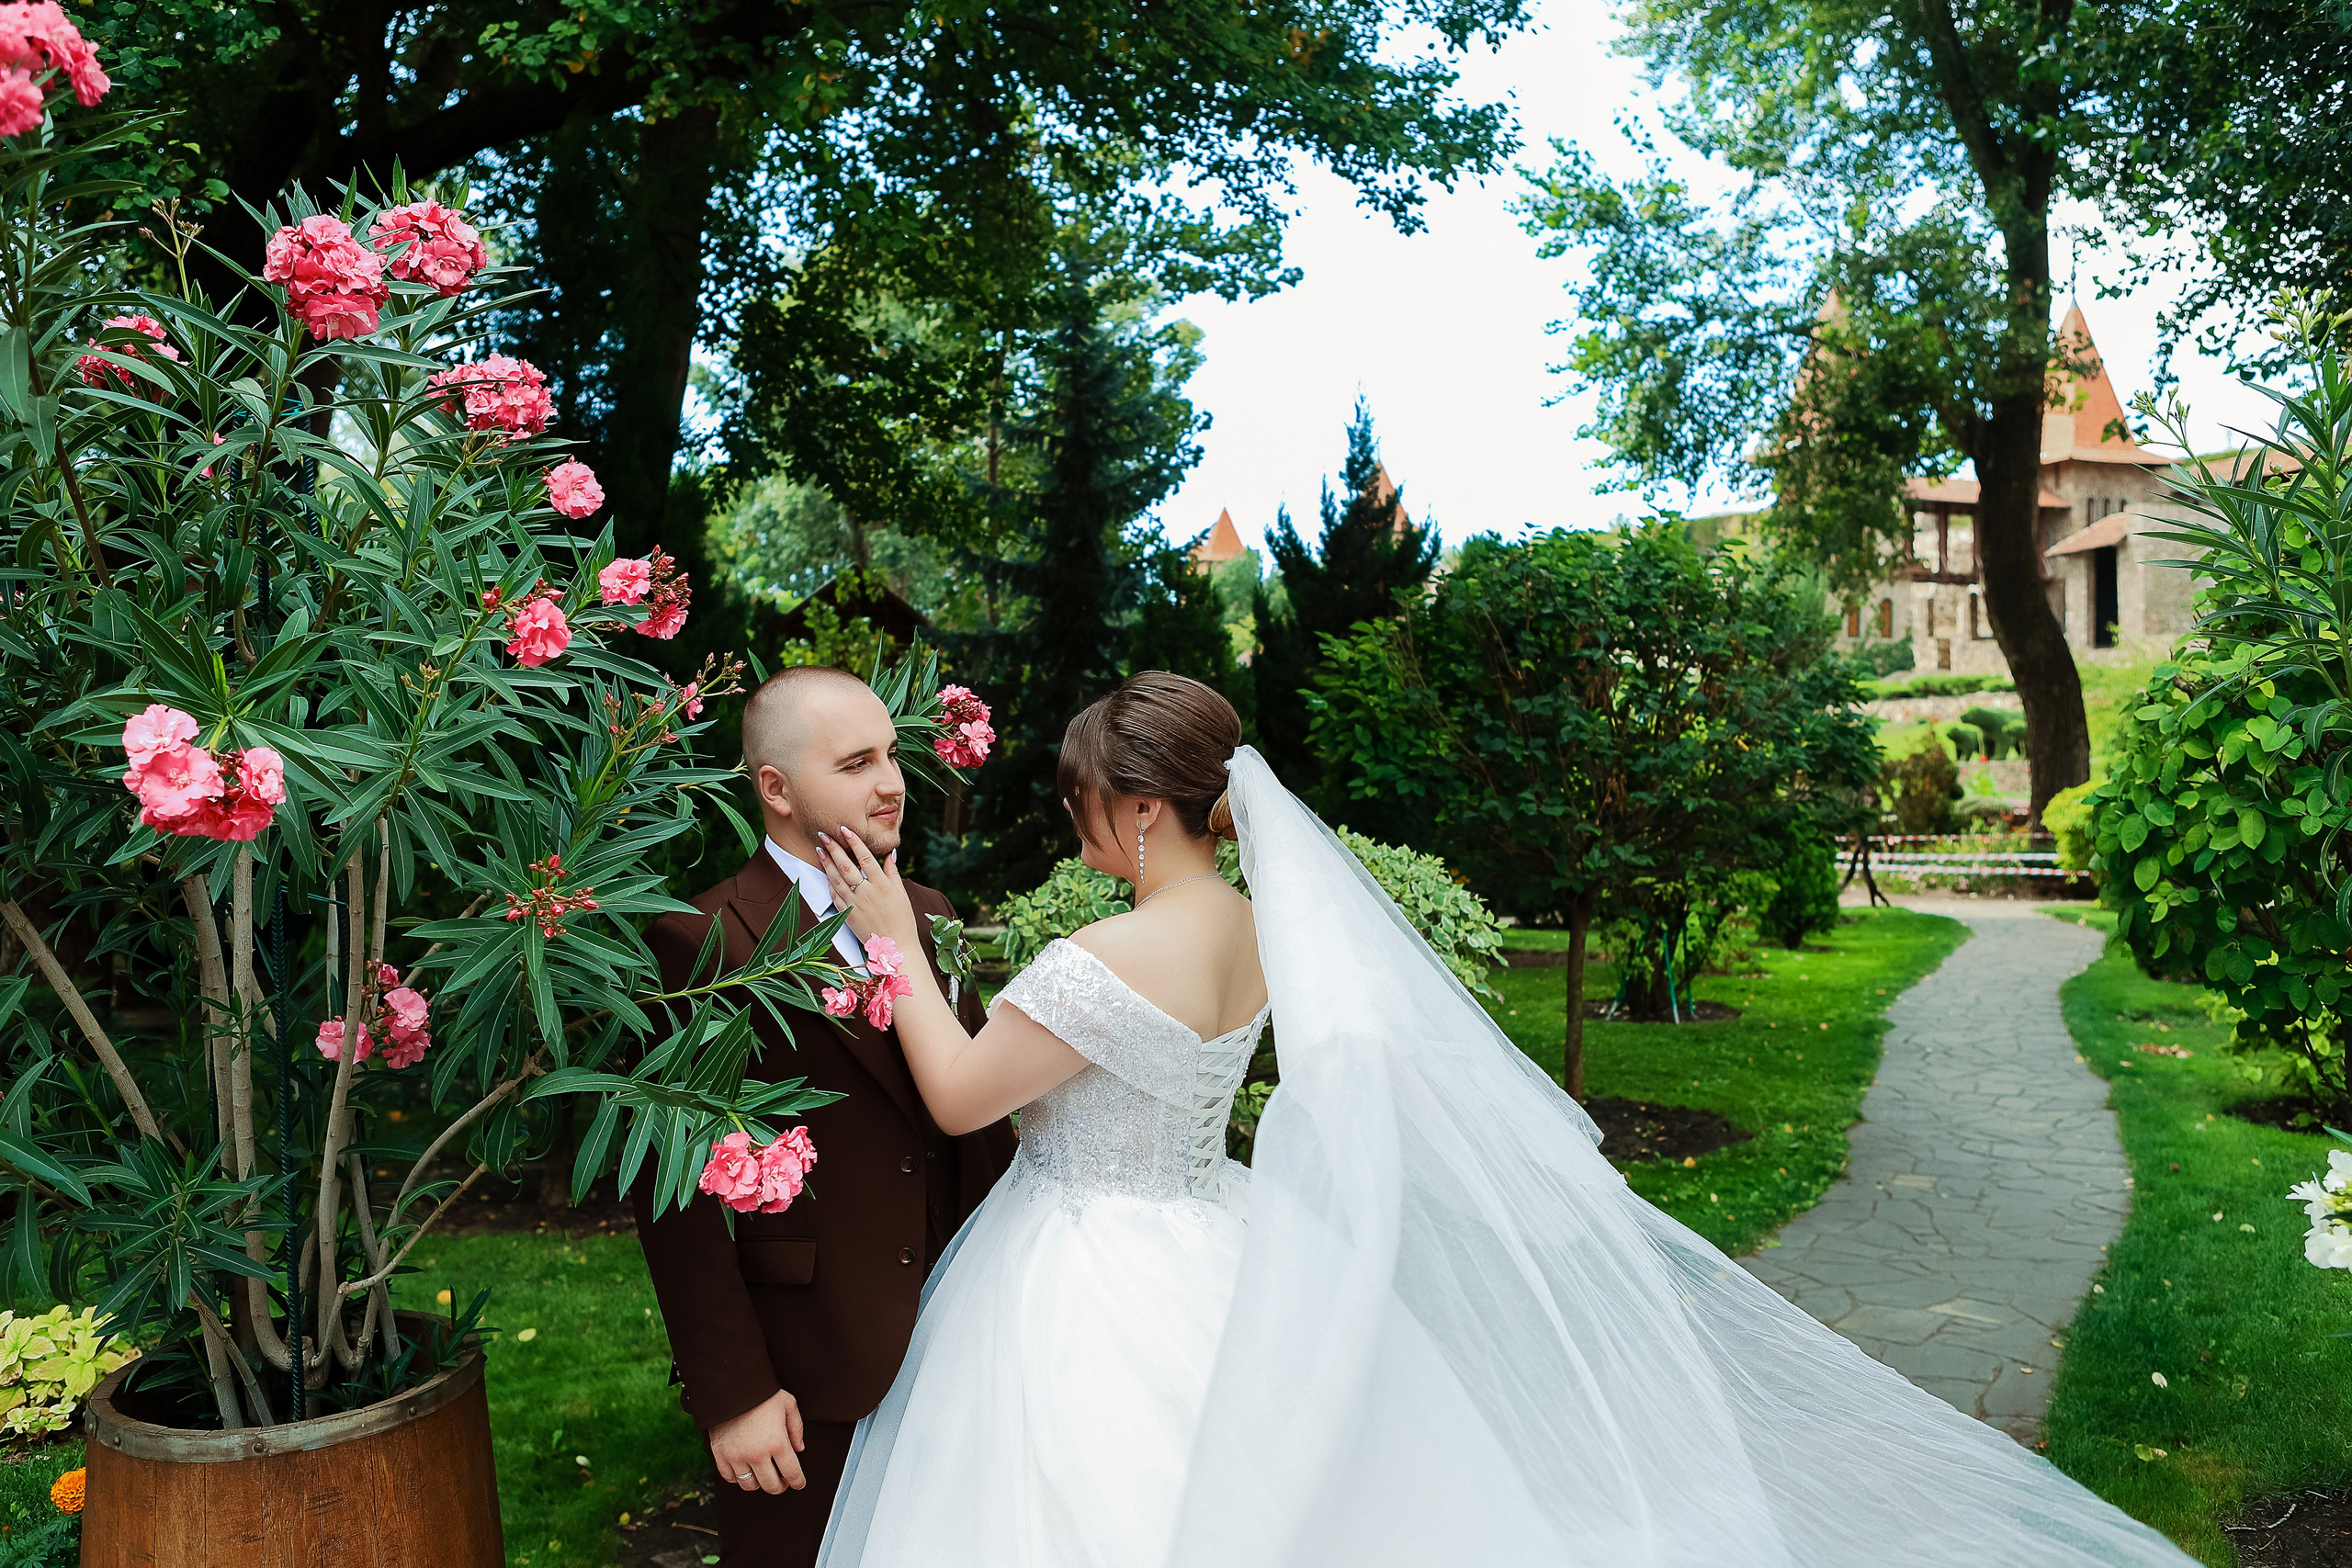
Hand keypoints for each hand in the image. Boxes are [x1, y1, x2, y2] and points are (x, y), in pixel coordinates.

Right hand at [708, 1387, 805, 1493]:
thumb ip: (797, 1428)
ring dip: (759, 1483)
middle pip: (771, 1486)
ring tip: (763, 1474)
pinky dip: (739, 1478)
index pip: (792, 1473)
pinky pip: (730, 1478)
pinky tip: (745, 1469)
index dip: (798, 1482)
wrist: (731, 1387)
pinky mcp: (721, 1456)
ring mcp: (737, 1457)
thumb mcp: (788, 1404)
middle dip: (780, 1486)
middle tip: (782, 1481)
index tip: (799, 1483)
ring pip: (750, 1486)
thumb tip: (799, 1449)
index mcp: (777, 1443)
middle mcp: (757, 1454)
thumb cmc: (762, 1394)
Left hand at [816, 827, 919, 953]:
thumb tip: (890, 853)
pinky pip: (835, 895)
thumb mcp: (901, 893)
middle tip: (824, 834)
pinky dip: (829, 883)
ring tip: (820, 849)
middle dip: (834, 848)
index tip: (845, 829)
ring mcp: (855, 905)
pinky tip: (825, 872)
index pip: (866, 859)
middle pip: (847, 867)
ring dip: (827, 863)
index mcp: (882, 886)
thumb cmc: (901, 919)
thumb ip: (893, 872)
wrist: (894, 946)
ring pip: (837, 880)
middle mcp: (867, 894)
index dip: (855, 842)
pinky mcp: (847, 915)